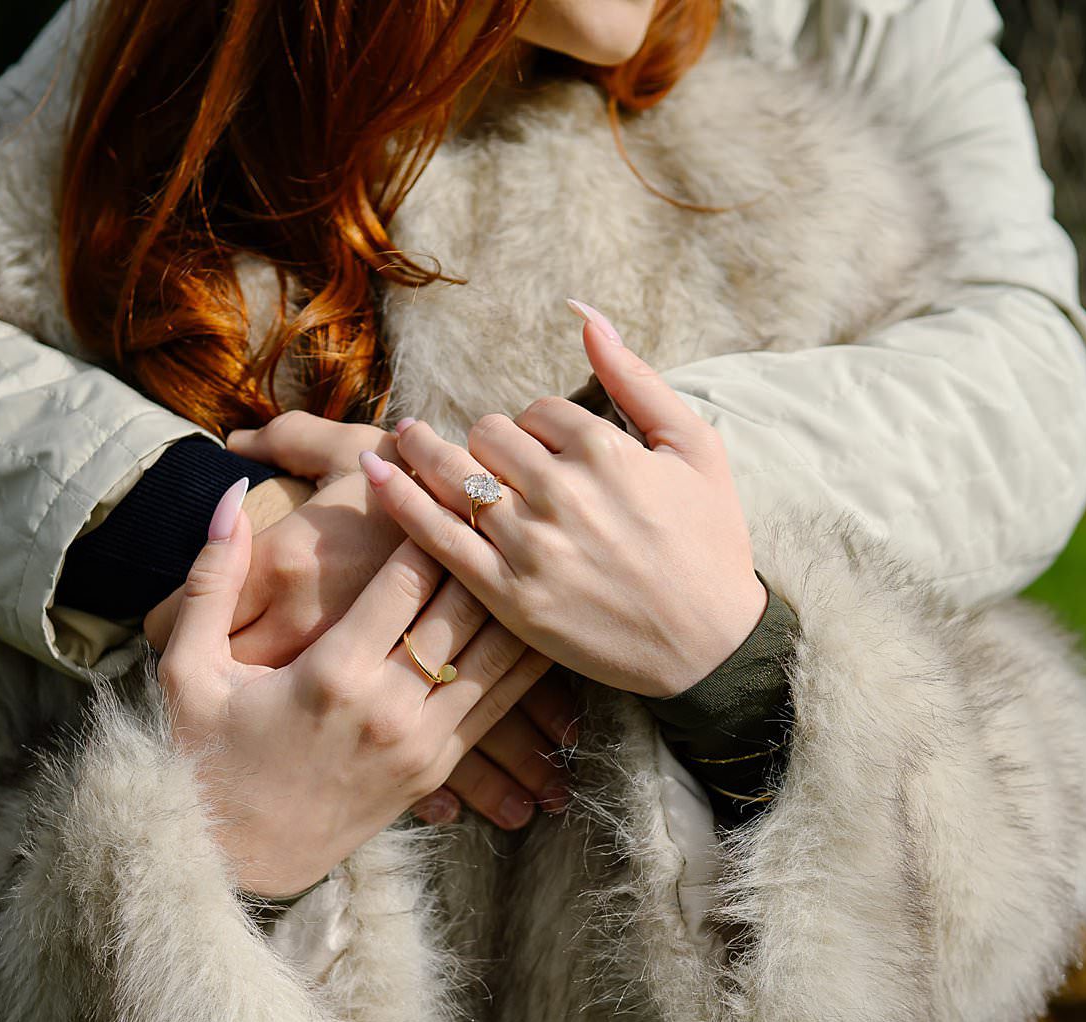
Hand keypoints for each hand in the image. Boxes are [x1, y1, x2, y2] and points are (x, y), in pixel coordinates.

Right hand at [171, 411, 583, 830]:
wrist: (233, 859)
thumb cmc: (204, 756)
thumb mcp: (189, 669)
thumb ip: (212, 580)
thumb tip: (228, 499)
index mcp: (332, 675)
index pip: (405, 578)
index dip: (430, 518)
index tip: (447, 473)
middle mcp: (389, 709)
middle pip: (463, 608)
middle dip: (486, 545)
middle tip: (510, 491)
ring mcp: (420, 744)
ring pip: (497, 657)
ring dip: (520, 596)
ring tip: (543, 540)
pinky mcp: (435, 770)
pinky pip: (500, 704)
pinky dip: (528, 660)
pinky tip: (548, 620)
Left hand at [356, 301, 765, 698]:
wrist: (711, 646)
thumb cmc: (710, 541)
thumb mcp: (694, 446)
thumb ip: (636, 376)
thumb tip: (584, 312)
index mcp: (605, 451)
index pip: (536, 411)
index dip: (535, 426)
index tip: (544, 451)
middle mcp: (561, 493)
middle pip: (488, 435)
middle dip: (486, 440)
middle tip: (487, 457)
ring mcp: (531, 546)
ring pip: (454, 475)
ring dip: (426, 453)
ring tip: (404, 439)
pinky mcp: (509, 596)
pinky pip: (437, 537)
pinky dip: (400, 498)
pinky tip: (374, 470)